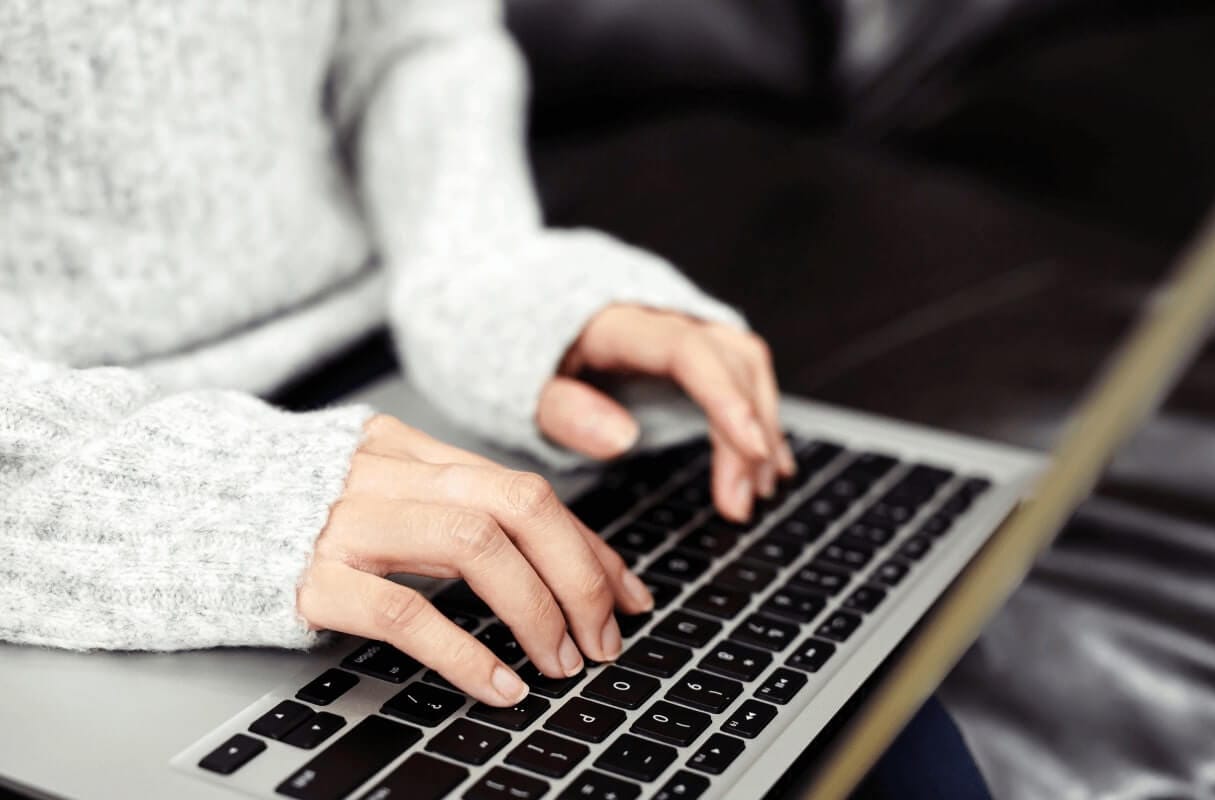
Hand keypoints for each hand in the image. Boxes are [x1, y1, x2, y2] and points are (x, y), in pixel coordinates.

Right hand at [298, 415, 654, 705]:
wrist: (163, 507)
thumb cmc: (276, 507)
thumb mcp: (369, 483)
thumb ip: (442, 503)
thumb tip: (539, 555)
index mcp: (405, 449)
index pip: (524, 489)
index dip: (587, 546)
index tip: (626, 593)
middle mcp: (383, 473)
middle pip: (517, 504)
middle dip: (580, 573)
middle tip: (607, 635)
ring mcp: (343, 521)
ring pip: (474, 546)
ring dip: (537, 608)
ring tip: (563, 661)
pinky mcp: (306, 576)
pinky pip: (403, 610)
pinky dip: (465, 651)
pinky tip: (500, 685)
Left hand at [537, 305, 795, 520]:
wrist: (511, 310)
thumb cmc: (515, 354)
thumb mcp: (519, 389)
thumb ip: (565, 410)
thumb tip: (622, 439)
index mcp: (618, 320)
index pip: (689, 352)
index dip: (727, 399)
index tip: (752, 450)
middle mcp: (661, 312)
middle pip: (731, 360)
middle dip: (750, 432)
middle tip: (741, 503)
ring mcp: (681, 323)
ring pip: (746, 364)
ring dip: (762, 427)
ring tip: (758, 490)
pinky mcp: (689, 342)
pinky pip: (739, 370)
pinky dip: (756, 415)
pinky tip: (763, 460)